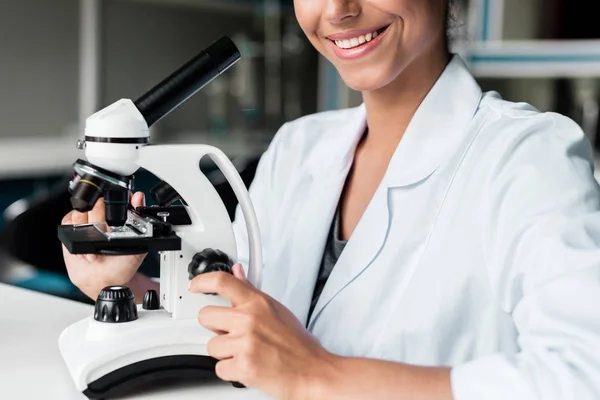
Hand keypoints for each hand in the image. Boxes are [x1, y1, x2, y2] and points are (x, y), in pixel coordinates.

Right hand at [61, 192, 146, 299]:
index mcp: (121, 215)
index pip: (118, 195)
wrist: (102, 280)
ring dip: (88, 228)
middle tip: (105, 232)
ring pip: (82, 210)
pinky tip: (86, 246)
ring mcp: (87, 219)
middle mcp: (103, 214)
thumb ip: (141, 220)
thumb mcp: (138, 243)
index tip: (119, 208)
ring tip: (96, 242)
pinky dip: (76, 232)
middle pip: (98, 201)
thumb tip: (139, 197)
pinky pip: (69, 220)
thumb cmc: (121, 264)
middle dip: (101, 217)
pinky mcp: (72, 227)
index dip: (117, 198)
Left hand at [189, 265, 334, 399]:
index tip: (194, 285)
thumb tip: (237, 273)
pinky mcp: (243, 366)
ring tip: (246, 353)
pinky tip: (248, 366)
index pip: (222, 282)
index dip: (202, 281)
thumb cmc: (298, 344)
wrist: (313, 372)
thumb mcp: (276, 310)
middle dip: (216, 328)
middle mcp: (249, 319)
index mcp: (258, 303)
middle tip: (233, 334)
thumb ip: (252, 292)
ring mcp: (245, 343)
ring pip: (211, 346)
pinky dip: (231, 372)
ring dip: (225, 353)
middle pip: (206, 316)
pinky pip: (219, 368)